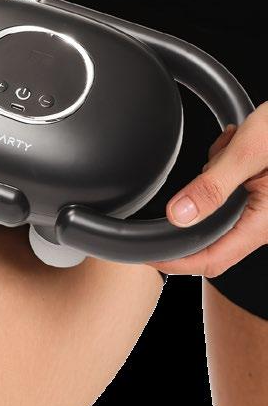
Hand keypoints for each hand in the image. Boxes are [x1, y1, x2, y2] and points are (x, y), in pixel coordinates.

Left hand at [149, 102, 267, 276]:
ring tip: (232, 146)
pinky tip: (236, 145)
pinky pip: (229, 188)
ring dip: (213, 176)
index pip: (211, 259)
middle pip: (212, 234)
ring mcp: (262, 208)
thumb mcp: (249, 153)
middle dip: (197, 203)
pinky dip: (224, 166)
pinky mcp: (261, 193)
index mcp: (262, 222)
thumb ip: (212, 186)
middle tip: (209, 164)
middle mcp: (263, 222)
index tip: (149, 254)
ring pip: (217, 204)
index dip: (176, 261)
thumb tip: (178, 216)